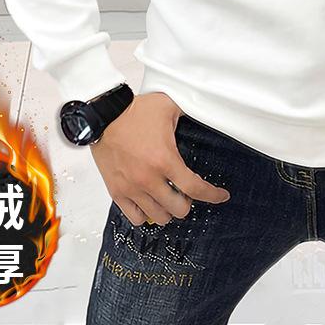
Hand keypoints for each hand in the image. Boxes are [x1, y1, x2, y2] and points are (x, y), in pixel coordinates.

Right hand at [90, 91, 230, 225]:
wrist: (103, 115)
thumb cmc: (134, 111)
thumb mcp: (169, 106)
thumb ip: (189, 111)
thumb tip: (205, 111)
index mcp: (165, 159)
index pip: (195, 189)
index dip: (212, 195)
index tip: (221, 196)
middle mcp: (148, 179)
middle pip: (178, 209)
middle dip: (188, 202)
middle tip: (187, 192)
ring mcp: (131, 188)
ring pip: (158, 217)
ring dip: (168, 209)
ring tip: (169, 197)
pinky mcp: (116, 191)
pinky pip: (135, 217)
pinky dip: (146, 214)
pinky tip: (150, 203)